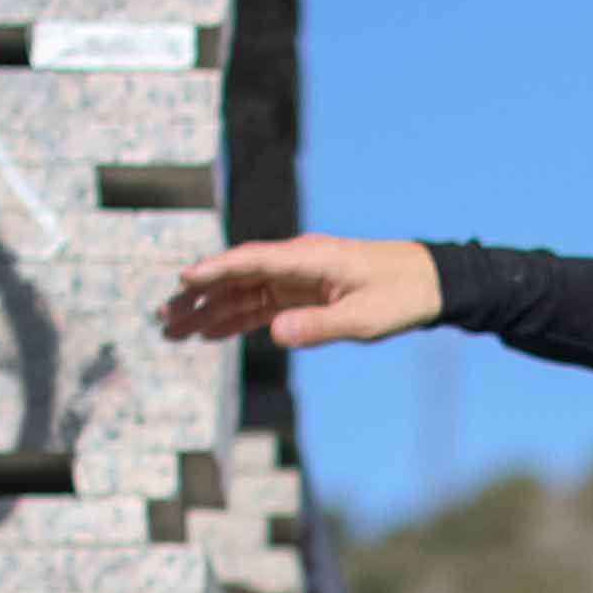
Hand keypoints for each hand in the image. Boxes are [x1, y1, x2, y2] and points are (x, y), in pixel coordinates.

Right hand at [162, 236, 443, 349]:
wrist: (429, 284)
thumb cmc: (402, 295)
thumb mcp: (365, 318)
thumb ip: (320, 326)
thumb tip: (275, 334)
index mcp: (308, 258)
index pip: (251, 260)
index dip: (216, 269)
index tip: (184, 279)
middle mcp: (295, 264)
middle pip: (236, 277)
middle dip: (199, 296)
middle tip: (163, 316)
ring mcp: (296, 279)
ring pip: (242, 293)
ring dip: (208, 310)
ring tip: (173, 329)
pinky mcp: (302, 295)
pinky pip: (260, 306)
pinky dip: (234, 319)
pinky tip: (208, 333)